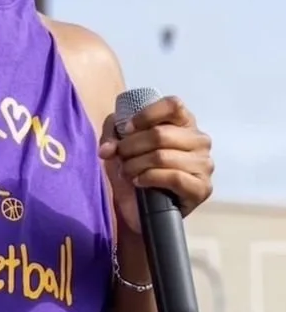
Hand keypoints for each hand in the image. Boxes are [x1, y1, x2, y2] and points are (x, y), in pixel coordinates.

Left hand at [99, 96, 212, 232]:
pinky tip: (139, 182)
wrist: (139, 206)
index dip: (146, 115)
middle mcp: (199, 140)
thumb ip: (112, 134)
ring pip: (162, 156)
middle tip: (120, 157)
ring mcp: (204, 164)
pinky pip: (173, 177)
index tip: (127, 129)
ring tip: (127, 171)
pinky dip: (149, 178)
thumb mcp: (118, 143)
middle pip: (160, 134)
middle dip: (131, 146)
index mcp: (184, 122)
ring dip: (135, 165)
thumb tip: (108, 149)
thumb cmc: (134, 167)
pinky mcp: (202, 188)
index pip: (173, 104)